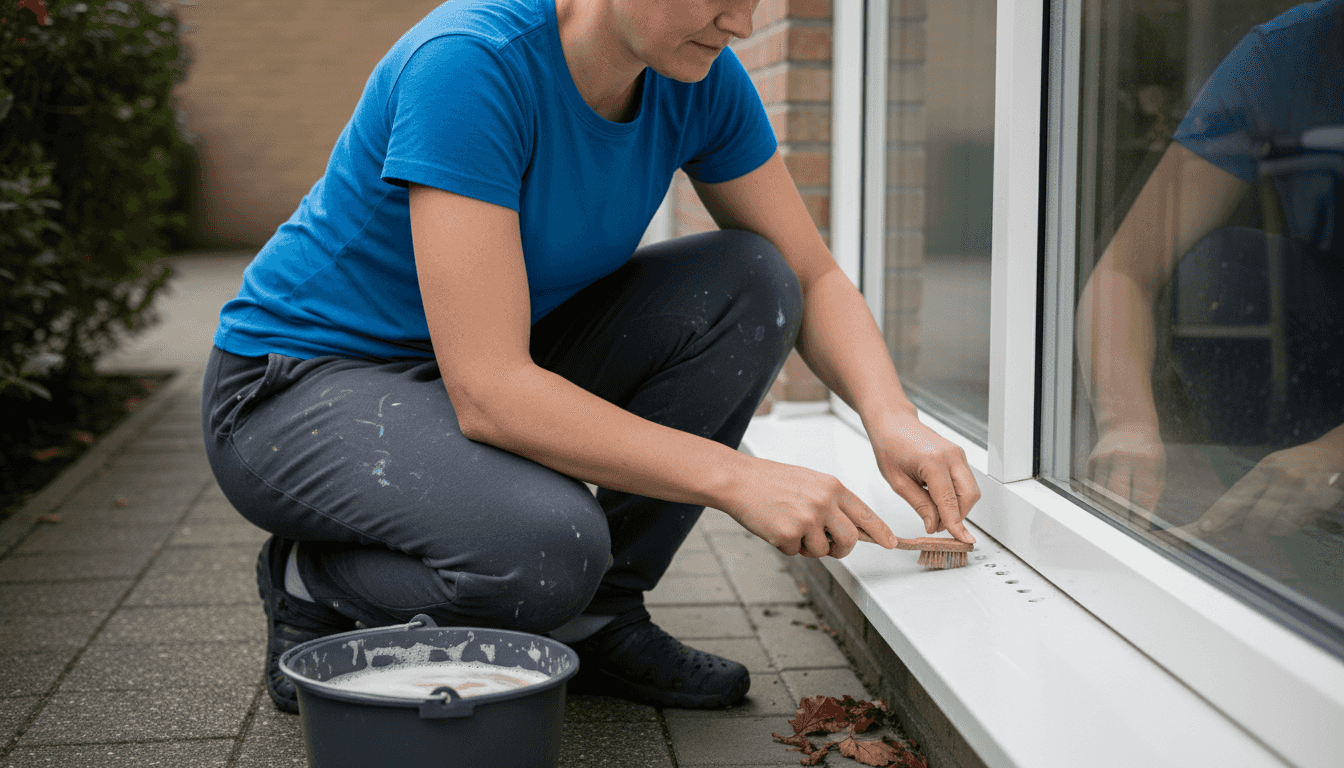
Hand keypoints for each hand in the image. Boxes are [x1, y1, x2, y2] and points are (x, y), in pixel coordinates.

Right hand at [724, 458, 900, 558]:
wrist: (739, 480)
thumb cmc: (771, 480)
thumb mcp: (810, 483)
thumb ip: (832, 502)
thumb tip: (850, 528)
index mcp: (833, 487)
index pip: (865, 514)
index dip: (880, 531)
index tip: (891, 542)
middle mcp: (824, 503)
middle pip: (850, 540)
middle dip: (842, 549)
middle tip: (832, 548)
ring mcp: (807, 520)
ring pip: (823, 551)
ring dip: (808, 547)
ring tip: (791, 526)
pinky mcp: (789, 535)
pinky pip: (797, 553)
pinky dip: (787, 546)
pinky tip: (776, 527)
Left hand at [869, 411, 978, 544]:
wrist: (892, 422)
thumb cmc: (890, 445)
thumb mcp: (897, 482)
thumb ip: (919, 505)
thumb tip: (933, 525)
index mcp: (934, 461)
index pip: (950, 501)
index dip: (956, 524)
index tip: (962, 540)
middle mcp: (952, 456)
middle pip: (969, 496)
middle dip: (958, 516)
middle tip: (937, 526)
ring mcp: (958, 454)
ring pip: (970, 490)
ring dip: (957, 506)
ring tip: (934, 511)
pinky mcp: (958, 455)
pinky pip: (965, 482)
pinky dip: (956, 495)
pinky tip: (937, 498)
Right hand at [1086, 424, 1165, 520]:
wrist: (1128, 426)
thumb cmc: (1148, 453)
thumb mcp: (1158, 471)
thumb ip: (1152, 496)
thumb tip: (1143, 522)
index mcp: (1145, 460)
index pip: (1141, 497)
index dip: (1140, 516)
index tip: (1140, 528)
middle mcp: (1121, 457)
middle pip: (1116, 497)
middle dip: (1120, 516)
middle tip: (1124, 529)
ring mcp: (1103, 458)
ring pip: (1101, 494)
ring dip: (1107, 510)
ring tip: (1113, 520)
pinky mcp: (1091, 461)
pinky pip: (1092, 488)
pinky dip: (1098, 500)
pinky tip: (1104, 506)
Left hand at [1182, 438, 1343, 538]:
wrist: (1330, 455)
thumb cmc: (1291, 465)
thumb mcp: (1269, 468)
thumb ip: (1251, 490)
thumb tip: (1226, 518)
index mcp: (1264, 469)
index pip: (1236, 495)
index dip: (1219, 513)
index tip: (1203, 527)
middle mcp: (1282, 479)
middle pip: (1256, 518)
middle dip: (1251, 530)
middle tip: (1251, 532)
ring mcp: (1302, 492)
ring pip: (1278, 526)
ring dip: (1274, 528)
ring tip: (1280, 514)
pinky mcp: (1317, 503)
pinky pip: (1296, 526)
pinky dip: (1292, 524)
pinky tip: (1297, 511)